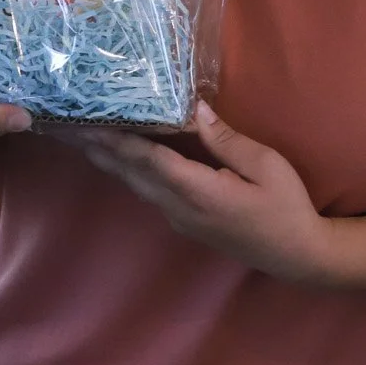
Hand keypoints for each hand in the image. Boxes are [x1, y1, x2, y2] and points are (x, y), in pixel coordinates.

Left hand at [74, 102, 339, 284]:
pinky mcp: (187, 222)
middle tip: (68, 126)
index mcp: (198, 190)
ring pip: (138, 185)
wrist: (297, 255)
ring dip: (112, 161)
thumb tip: (195, 110)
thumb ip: (226, 140)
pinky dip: (132, 172)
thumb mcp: (266, 165)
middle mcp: (180, 207)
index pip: (147, 160)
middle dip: (100, 149)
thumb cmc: (286, 207)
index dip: (115, 141)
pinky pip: (150, 192)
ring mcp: (181, 218)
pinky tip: (126, 159)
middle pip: (132, 174)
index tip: (86, 124)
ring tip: (86, 138)